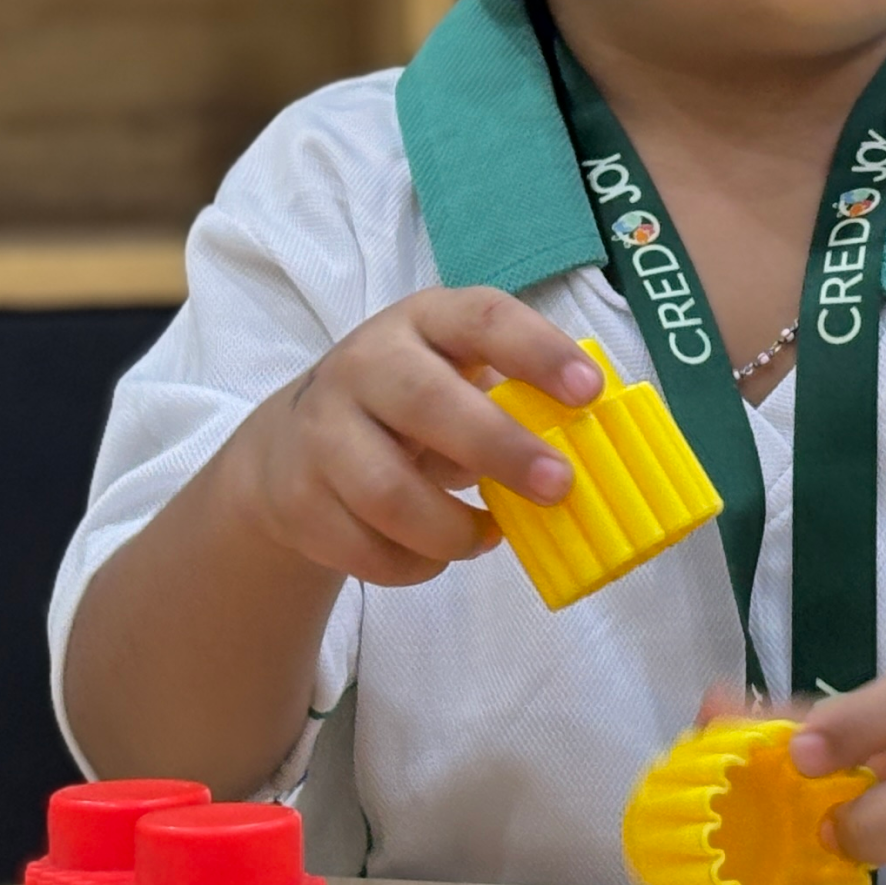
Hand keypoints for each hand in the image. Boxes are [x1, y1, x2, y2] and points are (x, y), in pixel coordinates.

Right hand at [230, 287, 602, 588]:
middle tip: (559, 486)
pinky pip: (362, 546)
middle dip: (501, 448)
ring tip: (488, 537)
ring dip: (453, 529)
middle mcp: (365, 362)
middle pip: (427, 402)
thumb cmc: (412, 408)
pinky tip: (437, 556)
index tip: (590, 392)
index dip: (538, 352)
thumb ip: (515, 400)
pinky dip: (413, 565)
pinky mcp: (295, 497)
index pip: (483, 319)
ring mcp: (321, 429)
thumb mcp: (457, 378)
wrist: (291, 447)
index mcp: (424, 321)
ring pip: (388, 492)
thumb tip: (594, 449)